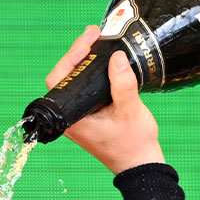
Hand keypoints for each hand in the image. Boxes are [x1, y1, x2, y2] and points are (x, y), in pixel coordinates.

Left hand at [45, 25, 164, 174]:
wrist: (140, 165)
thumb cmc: (133, 145)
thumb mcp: (130, 110)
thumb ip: (122, 83)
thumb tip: (116, 57)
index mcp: (72, 118)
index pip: (59, 79)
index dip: (71, 57)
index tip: (89, 42)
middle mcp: (71, 116)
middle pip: (66, 77)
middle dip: (79, 53)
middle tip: (96, 34)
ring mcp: (80, 116)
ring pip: (76, 81)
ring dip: (87, 61)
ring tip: (100, 41)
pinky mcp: (89, 115)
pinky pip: (85, 88)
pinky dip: (93, 73)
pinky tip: (105, 60)